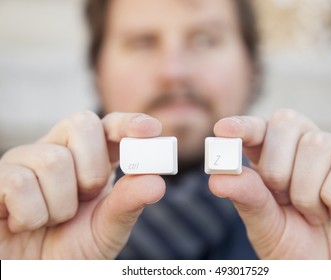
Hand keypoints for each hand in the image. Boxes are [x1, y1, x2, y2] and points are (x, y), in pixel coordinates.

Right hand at [0, 111, 164, 258]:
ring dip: (60, 205)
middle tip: (84, 200)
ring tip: (52, 221)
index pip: (110, 126)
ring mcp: (26, 161)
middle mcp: (60, 150)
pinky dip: (31, 215)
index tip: (151, 130)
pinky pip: (19, 181)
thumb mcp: (107, 230)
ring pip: (53, 160)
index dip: (129, 123)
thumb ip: (129, 204)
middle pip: (82, 123)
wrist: (33, 276)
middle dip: (92, 170)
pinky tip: (24, 224)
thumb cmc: (71, 250)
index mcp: (92, 159)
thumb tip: (157, 183)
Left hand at [209, 109, 330, 258]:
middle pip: (286, 122)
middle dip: (277, 168)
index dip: (243, 126)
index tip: (223, 130)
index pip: (259, 128)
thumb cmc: (300, 250)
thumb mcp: (267, 227)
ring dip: (308, 191)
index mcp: (276, 159)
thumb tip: (218, 177)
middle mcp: (307, 150)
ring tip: (315, 216)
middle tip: (284, 200)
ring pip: (317, 144)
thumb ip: (247, 199)